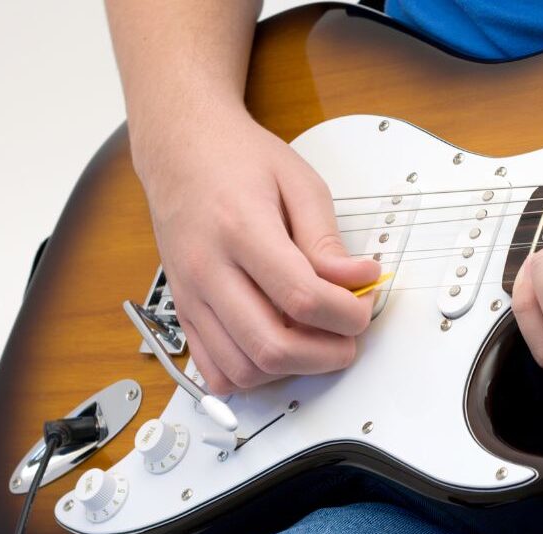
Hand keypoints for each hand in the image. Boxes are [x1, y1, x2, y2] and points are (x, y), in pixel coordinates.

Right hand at [132, 110, 380, 394]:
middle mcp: (208, 270)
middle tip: (348, 334)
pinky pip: (215, 370)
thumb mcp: (299, 182)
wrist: (180, 149)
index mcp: (242, 230)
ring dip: (291, 368)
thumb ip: (327, 238)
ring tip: (315, 339)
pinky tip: (277, 348)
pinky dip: (252, 375)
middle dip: (326, 354)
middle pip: (272, 347)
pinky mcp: (183, 311)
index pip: (303, 298)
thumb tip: (357, 280)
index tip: (363, 303)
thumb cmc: (237, 159)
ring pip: (243, 370)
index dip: (347, 314)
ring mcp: (190, 296)